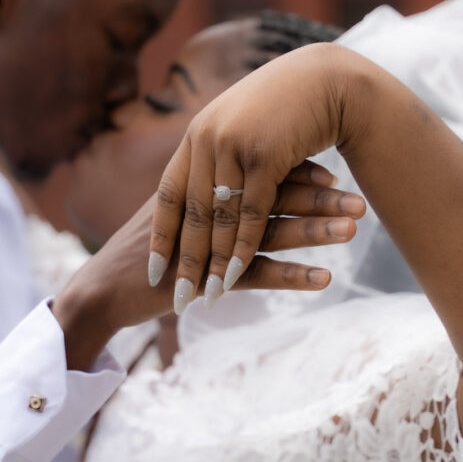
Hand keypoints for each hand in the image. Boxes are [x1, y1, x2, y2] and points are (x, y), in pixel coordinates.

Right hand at [54, 155, 363, 368]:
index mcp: (200, 188)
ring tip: (353, 230)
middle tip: (360, 199)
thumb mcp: (177, 220)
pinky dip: (291, 276)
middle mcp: (205, 209)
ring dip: (313, 231)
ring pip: (268, 232)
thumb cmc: (143, 257)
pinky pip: (255, 276)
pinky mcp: (203, 280)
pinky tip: (325, 279)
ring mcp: (204, 244)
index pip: (255, 172)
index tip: (334, 173)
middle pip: (270, 197)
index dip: (295, 172)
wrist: (103, 289)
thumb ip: (207, 202)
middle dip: (318, 198)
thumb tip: (246, 190)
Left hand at [148, 43, 348, 309]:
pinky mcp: (263, 156)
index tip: (153, 270)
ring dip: (212, 262)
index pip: (170, 194)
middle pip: (190, 213)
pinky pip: (250, 213)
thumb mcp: (241, 126)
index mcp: (197, 134)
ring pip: (218, 217)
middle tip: (175, 298)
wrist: (328, 79)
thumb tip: (204, 188)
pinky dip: (242, 247)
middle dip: (184, 260)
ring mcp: (233, 146)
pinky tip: (237, 274)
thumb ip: (219, 155)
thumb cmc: (288, 105)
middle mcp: (207, 139)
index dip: (162, 235)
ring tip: (207, 297)